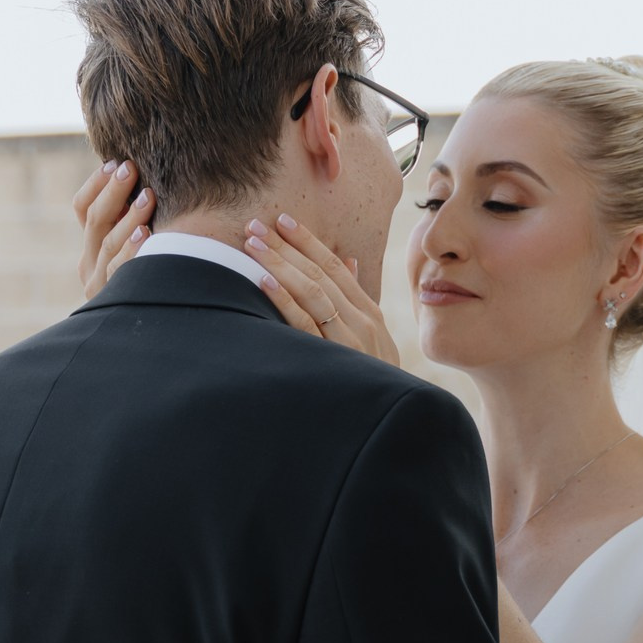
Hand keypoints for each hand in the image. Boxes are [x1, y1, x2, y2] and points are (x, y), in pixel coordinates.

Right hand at [72, 160, 155, 299]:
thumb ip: (133, 219)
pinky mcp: (113, 300)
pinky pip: (121, 271)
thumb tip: (140, 174)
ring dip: (128, 217)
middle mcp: (89, 264)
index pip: (82, 208)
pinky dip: (132, 250)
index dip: (96, 184)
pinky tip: (146, 235)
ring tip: (148, 197)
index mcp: (91, 246)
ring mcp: (99, 283)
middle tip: (130, 168)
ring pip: (109, 243)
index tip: (114, 163)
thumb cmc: (158, 273)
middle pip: (95, 220)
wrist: (156, 324)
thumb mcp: (137, 242)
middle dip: (113, 192)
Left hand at [244, 214, 399, 367]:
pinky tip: (264, 281)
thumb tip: (349, 263)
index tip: (283, 220)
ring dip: (279, 264)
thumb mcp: (376, 338)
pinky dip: (283, 299)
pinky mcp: (332, 359)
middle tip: (256, 224)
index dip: (308, 241)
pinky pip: (303, 324)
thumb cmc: (375, 380)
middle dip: (285, 246)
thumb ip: (359, 300)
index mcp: (370, 312)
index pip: (335, 266)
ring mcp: (348, 339)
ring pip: (310, 291)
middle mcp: (361, 321)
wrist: (390, 421)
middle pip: (319, 273)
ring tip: (252, 244)